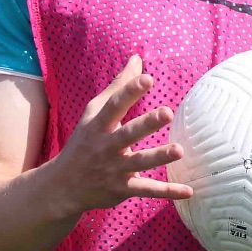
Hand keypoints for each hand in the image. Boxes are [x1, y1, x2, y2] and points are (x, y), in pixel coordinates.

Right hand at [51, 56, 191, 216]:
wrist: (63, 185)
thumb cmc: (85, 141)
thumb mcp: (94, 113)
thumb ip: (118, 87)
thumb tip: (137, 59)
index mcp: (99, 124)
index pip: (114, 105)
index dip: (130, 91)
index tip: (147, 78)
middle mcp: (106, 146)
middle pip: (128, 133)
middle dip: (147, 124)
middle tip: (167, 113)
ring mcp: (114, 169)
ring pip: (139, 162)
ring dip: (159, 157)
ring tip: (179, 150)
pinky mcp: (122, 188)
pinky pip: (146, 190)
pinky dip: (167, 192)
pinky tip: (188, 191)